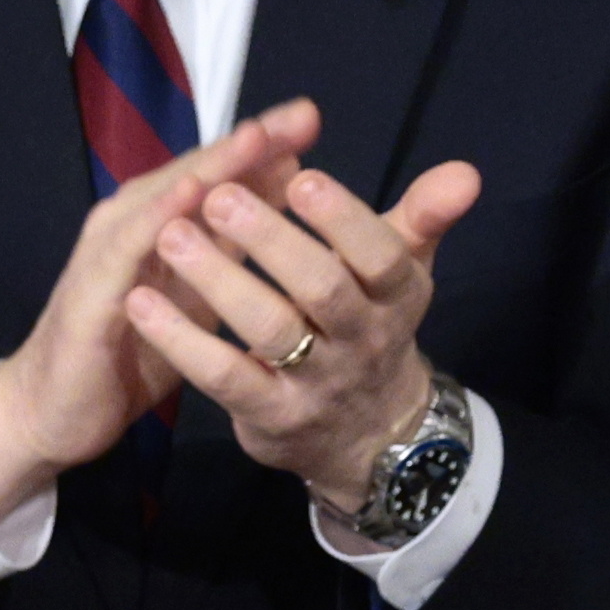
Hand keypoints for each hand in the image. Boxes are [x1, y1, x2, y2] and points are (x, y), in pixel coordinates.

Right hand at [0, 106, 304, 530]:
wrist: (51, 410)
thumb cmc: (126, 354)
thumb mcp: (193, 299)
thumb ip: (226, 254)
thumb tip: (281, 217)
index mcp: (160, 224)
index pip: (217, 173)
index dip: (264, 145)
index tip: (312, 118)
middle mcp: (132, 222)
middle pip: (197, 169)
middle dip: (250, 141)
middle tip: (303, 113)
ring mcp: (108, 249)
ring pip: (166, 195)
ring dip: (212, 165)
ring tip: (258, 136)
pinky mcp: (92, 287)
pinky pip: (131, 245)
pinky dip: (164, 215)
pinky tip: (195, 193)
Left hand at [126, 120, 484, 515]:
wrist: (368, 438)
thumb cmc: (371, 328)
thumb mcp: (403, 275)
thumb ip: (424, 219)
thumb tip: (466, 171)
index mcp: (395, 295)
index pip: (380, 255)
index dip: (343, 219)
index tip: (300, 178)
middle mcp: (362, 339)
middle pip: (322, 287)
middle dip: (270, 239)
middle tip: (219, 195)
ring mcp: (316, 382)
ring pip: (269, 329)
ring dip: (218, 279)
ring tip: (172, 235)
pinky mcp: (270, 416)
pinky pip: (224, 377)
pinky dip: (182, 339)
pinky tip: (143, 301)